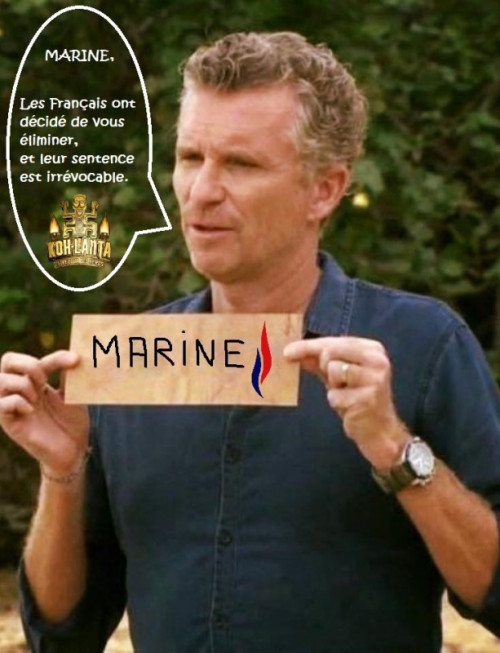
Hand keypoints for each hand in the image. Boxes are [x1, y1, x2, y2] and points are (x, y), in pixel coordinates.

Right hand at [0, 350, 89, 476]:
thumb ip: (68, 375)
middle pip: (7, 360)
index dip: (55, 356)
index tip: (75, 360)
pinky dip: (18, 402)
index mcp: (35, 381)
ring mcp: (13, 406)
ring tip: (37, 398)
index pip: (35, 359)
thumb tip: (75, 353)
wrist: (73, 451)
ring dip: (22, 384)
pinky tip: (31, 410)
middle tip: (44, 379)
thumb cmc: (72, 423)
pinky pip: (2, 404)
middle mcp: (20, 390)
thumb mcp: (73, 395)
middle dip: (27, 364)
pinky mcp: (9, 423)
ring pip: (0, 380)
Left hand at [284, 336, 409, 469]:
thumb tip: (292, 352)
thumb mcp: (338, 376)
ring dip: (333, 387)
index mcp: (373, 349)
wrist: (380, 430)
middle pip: (330, 351)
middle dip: (324, 367)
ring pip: (332, 371)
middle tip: (336, 382)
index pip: (333, 341)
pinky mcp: (367, 398)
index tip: (287, 352)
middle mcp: (377, 360)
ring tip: (347, 394)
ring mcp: (374, 379)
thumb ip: (318, 361)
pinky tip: (350, 407)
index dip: (308, 346)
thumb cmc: (358, 398)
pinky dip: (336, 402)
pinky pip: (334, 395)